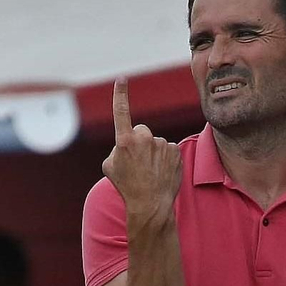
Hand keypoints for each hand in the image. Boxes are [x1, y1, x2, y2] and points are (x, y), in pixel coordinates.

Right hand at [101, 78, 181, 228]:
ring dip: (152, 153)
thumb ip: (117, 149)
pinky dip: (165, 158)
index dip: (120, 94)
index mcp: (124, 141)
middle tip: (138, 164)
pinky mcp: (175, 150)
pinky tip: (161, 172)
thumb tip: (126, 143)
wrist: (150, 205)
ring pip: (155, 142)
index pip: (121, 112)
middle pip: (140, 131)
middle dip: (139, 143)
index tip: (121, 80)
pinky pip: (167, 149)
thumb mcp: (110, 167)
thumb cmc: (127, 187)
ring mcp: (161, 143)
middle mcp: (144, 138)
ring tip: (150, 172)